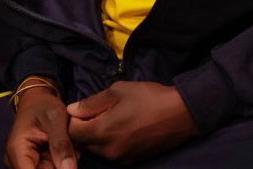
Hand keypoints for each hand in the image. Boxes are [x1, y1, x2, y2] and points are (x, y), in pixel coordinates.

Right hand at [4, 86, 78, 168]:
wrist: (37, 101)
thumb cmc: (43, 105)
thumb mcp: (56, 118)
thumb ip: (61, 145)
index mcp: (18, 151)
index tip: (67, 161)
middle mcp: (15, 162)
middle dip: (61, 165)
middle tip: (72, 148)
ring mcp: (23, 164)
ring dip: (62, 163)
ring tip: (69, 145)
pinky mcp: (31, 165)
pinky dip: (61, 162)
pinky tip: (66, 149)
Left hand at [66, 81, 197, 162]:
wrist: (181, 114)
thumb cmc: (149, 97)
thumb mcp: (118, 91)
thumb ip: (92, 102)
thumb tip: (72, 110)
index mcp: (103, 132)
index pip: (73, 132)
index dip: (73, 119)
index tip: (82, 109)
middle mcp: (110, 151)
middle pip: (84, 143)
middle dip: (85, 128)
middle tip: (97, 112)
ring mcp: (122, 158)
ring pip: (98, 149)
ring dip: (98, 136)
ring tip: (111, 118)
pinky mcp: (132, 161)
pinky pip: (112, 152)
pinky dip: (111, 142)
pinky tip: (123, 127)